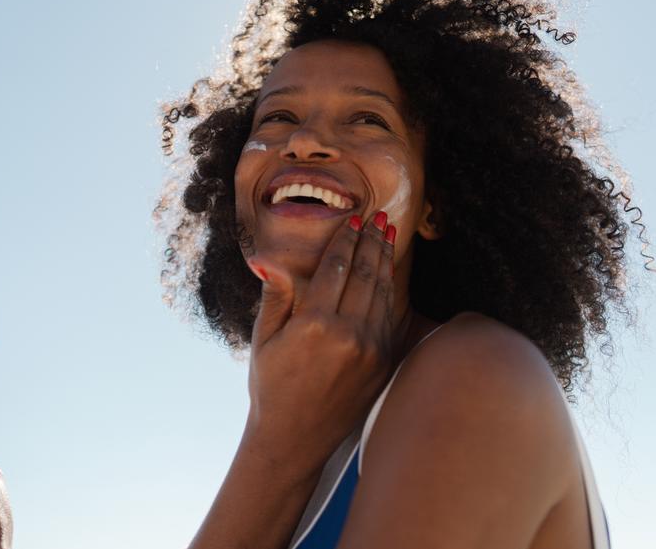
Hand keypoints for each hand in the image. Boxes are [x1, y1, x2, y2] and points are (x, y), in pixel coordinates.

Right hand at [244, 211, 399, 467]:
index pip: (336, 268)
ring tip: (386, 236)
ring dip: (385, 261)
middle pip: (365, 274)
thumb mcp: (264, 339)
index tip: (353, 219)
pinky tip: (388, 273)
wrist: (294, 438)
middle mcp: (347, 334)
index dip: (346, 240)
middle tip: (377, 218)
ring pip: (383, 293)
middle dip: (372, 241)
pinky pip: (390, 316)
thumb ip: (276, 296)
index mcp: (314, 325)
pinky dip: (390, 290)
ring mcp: (371, 350)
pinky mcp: (383, 363)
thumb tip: (269, 258)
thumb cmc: (272, 387)